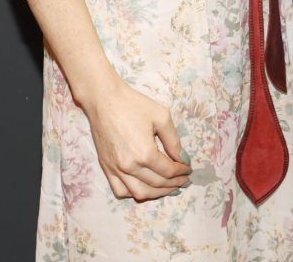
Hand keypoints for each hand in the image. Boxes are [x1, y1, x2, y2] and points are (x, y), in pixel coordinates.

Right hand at [82, 73, 191, 200]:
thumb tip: (183, 159)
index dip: (181, 172)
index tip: (188, 170)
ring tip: (168, 188)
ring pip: (139, 193)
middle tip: (183, 180)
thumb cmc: (134, 104)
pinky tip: (144, 187)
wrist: (104, 100)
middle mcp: (129, 166)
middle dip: (173, 184)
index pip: (168, 171)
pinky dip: (134, 193)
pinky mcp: (106, 168)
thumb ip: (173, 140)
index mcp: (144, 153)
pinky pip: (120, 191)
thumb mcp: (161, 116)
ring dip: (157, 193)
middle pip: (157, 183)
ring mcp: (115, 169)